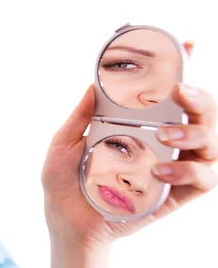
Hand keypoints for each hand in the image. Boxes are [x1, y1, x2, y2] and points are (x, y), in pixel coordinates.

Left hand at [42, 46, 216, 247]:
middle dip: (200, 98)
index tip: (190, 46)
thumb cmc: (64, 182)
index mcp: (137, 126)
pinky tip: (162, 169)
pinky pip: (202, 181)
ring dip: (197, 133)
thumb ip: (80, 116)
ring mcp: (171, 167)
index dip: (184, 70)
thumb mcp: (64, 143)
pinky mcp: (173, 195)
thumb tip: (92, 85)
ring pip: (211, 145)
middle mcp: (161, 142)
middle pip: (202, 115)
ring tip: (166, 133)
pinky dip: (189, 171)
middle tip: (178, 92)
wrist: (64, 221)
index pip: (168, 96)